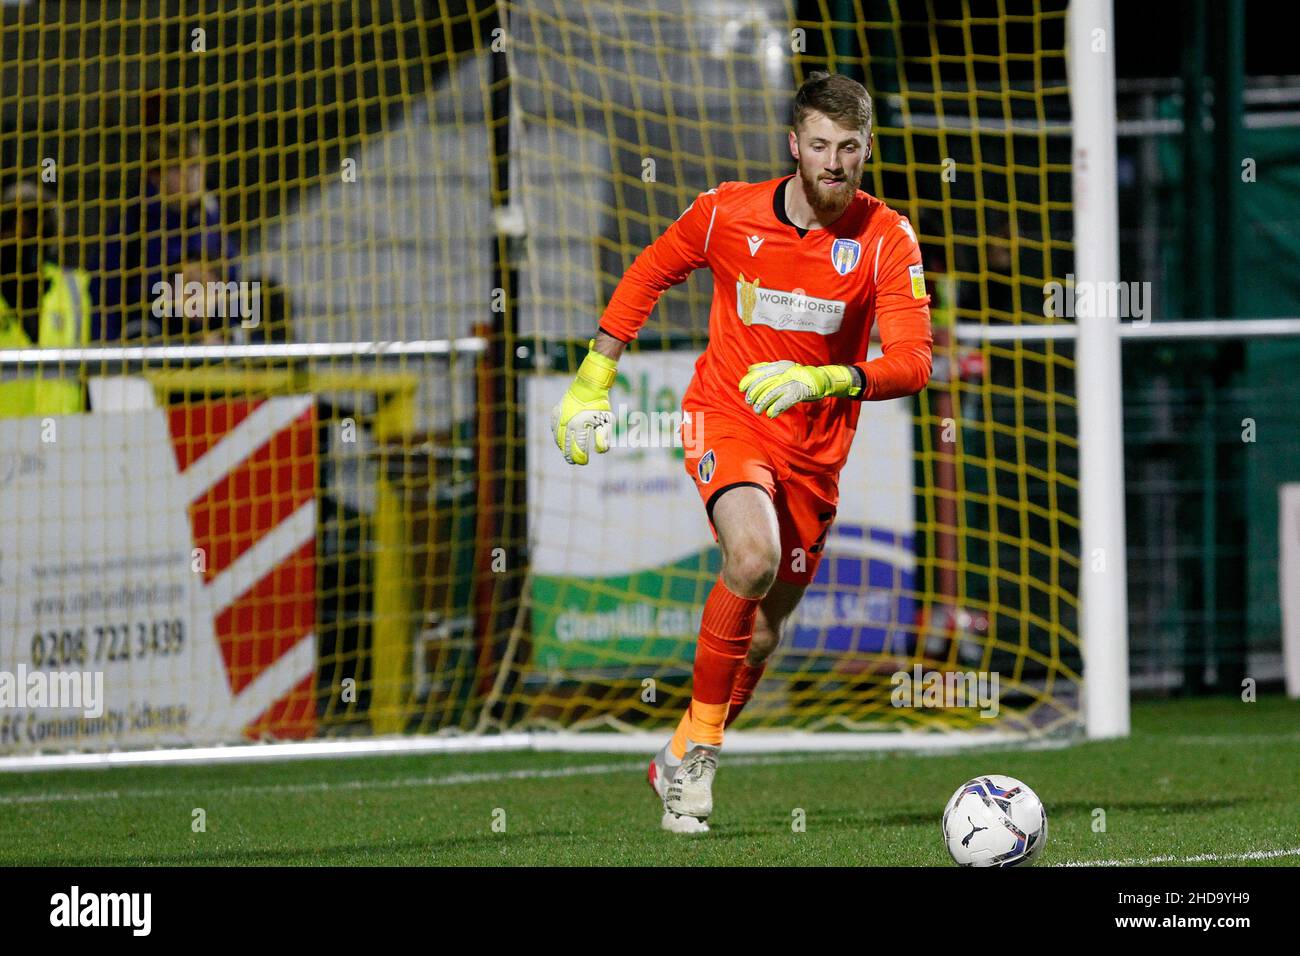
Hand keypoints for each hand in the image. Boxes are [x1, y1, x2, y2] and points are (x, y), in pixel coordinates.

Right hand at [551, 341, 617, 464]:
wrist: (588, 386)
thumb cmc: (600, 404)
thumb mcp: (607, 420)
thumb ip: (604, 437)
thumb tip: (600, 451)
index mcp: (580, 426)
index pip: (579, 448)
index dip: (581, 458)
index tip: (584, 462)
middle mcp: (568, 423)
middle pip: (567, 446)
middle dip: (570, 456)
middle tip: (574, 462)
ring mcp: (559, 418)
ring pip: (558, 439)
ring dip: (563, 448)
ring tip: (567, 455)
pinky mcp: (555, 413)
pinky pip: (554, 429)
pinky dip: (557, 437)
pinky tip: (561, 442)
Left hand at [739, 361, 858, 417]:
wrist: (821, 380)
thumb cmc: (799, 377)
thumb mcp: (783, 370)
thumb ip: (767, 368)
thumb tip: (749, 369)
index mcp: (780, 365)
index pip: (761, 371)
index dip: (749, 380)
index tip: (741, 388)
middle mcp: (785, 372)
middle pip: (764, 383)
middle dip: (754, 393)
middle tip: (749, 402)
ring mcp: (792, 382)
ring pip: (772, 393)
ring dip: (763, 403)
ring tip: (758, 411)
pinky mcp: (799, 392)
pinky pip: (784, 401)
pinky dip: (776, 408)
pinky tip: (770, 414)